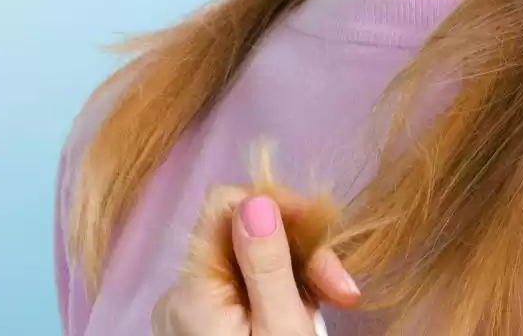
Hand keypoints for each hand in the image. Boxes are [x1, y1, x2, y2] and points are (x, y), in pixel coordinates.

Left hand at [151, 186, 360, 335]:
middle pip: (241, 235)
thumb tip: (256, 199)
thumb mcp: (282, 331)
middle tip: (343, 292)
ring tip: (327, 312)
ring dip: (295, 277)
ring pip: (247, 263)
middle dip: (298, 251)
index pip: (224, 205)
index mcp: (192, 290)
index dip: (276, 205)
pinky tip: (302, 321)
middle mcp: (179, 295)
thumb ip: (268, 265)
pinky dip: (277, 297)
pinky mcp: (201, 330)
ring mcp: (188, 315)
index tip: (323, 232)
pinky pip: (242, 291)